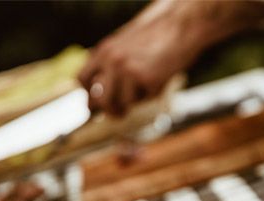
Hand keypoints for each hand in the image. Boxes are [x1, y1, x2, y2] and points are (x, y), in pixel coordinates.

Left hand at [79, 0, 263, 116]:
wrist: (180, 24)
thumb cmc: (158, 33)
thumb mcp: (126, 45)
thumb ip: (113, 64)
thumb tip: (105, 91)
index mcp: (104, 50)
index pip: (83, 79)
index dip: (89, 95)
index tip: (97, 103)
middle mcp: (111, 61)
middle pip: (98, 100)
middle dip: (109, 110)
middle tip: (119, 113)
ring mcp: (128, 70)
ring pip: (123, 104)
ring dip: (136, 101)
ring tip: (148, 86)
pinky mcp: (146, 78)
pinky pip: (146, 99)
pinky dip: (155, 93)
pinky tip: (162, 76)